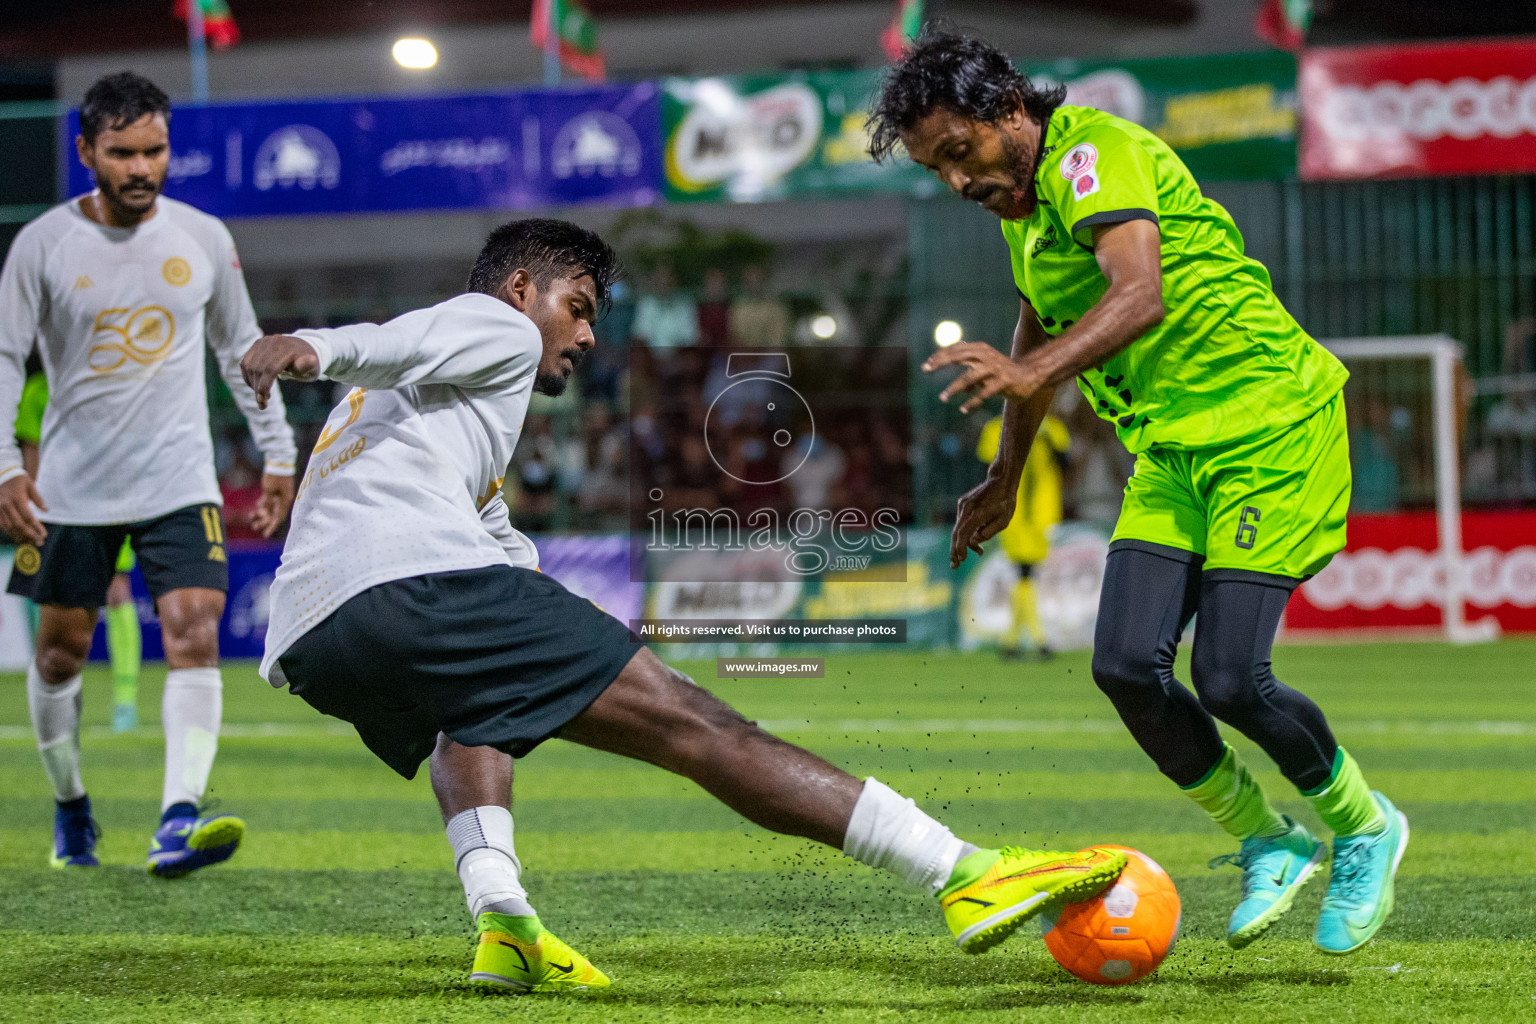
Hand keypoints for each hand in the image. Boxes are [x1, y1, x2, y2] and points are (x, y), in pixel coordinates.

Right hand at [0, 474, 46, 545]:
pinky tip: (18, 536)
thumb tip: (46, 510)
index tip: (44, 535)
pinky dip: (10, 532)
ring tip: (30, 542)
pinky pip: (2, 524)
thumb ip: (38, 499)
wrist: (3, 472)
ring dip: (20, 536)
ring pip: (9, 526)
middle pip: (19, 524)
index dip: (36, 527)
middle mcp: (7, 504)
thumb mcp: (30, 485)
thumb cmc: (19, 479)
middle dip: (30, 535)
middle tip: (39, 542)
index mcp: (17, 498)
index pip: (28, 517)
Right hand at [241, 335, 319, 409]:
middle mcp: (273, 342)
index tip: (263, 403)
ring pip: (249, 366)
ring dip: (253, 384)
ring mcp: (263, 342)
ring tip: (262, 395)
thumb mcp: (312, 366)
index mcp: (287, 348)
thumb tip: (302, 364)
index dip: (264, 387)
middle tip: (262, 403)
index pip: (270, 369)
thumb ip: (307, 365)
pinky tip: (255, 387)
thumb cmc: (307, 362)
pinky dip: (248, 376)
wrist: (303, 347)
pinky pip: (246, 363)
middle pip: (258, 369)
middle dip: (257, 389)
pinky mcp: (257, 345)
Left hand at [249, 473, 294, 537]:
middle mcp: (283, 499)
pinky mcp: (275, 489)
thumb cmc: (275, 475)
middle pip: (274, 514)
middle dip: (264, 521)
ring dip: (261, 513)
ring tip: (251, 517)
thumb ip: (268, 502)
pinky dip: (263, 504)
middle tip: (254, 527)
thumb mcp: (269, 490)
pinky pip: (269, 500)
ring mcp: (280, 494)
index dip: (271, 526)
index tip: (265, 534)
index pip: (278, 517)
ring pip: (270, 507)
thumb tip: (265, 511)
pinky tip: (257, 506)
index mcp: (285, 501)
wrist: (279, 460)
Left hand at [923, 342, 1044, 413]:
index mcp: (980, 349)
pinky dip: (971, 402)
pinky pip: (983, 393)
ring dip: (953, 388)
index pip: (955, 349)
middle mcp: (986, 355)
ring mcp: (995, 368)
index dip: (939, 355)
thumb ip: (971, 369)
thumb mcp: (985, 367)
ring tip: (943, 397)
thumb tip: (958, 384)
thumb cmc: (1004, 372)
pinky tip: (963, 409)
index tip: (926, 365)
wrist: (1030, 375)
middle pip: (958, 356)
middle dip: (940, 362)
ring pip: (968, 377)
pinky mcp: (1003, 382)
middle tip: (925, 369)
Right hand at [950, 474, 1017, 568]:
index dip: (960, 549)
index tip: (961, 560)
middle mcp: (966, 509)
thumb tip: (973, 542)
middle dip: (955, 551)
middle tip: (954, 565)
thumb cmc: (1005, 502)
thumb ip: (987, 533)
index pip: (962, 535)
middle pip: (956, 534)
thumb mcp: (1003, 522)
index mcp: (976, 514)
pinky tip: (976, 538)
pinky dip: (965, 532)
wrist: (1001, 481)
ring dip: (963, 542)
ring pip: (958, 528)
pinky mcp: (963, 503)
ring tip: (975, 553)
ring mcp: (962, 505)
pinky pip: (962, 521)